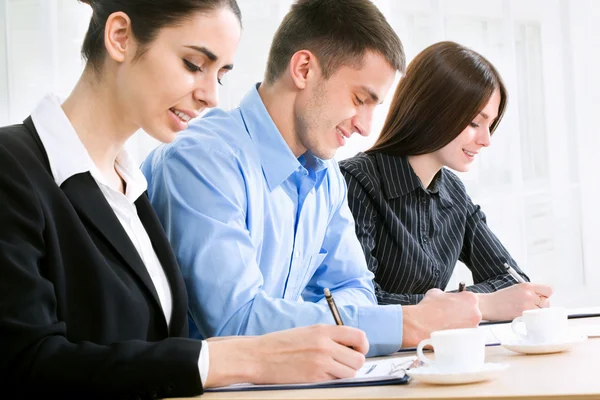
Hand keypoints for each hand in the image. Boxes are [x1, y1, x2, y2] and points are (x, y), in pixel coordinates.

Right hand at [204, 324, 367, 387]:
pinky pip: (335, 382)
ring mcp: (321, 362)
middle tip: (343, 364)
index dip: (362, 346)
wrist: (258, 356)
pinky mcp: (314, 377)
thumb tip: (349, 345)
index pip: (359, 336)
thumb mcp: (306, 331)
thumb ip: (328, 336)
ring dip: (344, 374)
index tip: (357, 351)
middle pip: (358, 359)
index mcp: (323, 330)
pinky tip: (319, 375)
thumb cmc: (280, 344)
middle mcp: (325, 344)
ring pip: (350, 373)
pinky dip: (332, 381)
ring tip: (329, 371)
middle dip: (354, 364)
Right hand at [401, 288, 481, 347]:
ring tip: (446, 325)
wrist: (420, 325)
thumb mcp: (436, 293)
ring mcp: (472, 328)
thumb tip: (444, 297)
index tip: (455, 306)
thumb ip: (446, 294)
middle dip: (462, 315)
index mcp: (470, 299)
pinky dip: (457, 335)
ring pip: (469, 326)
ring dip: (460, 325)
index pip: (469, 299)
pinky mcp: (467, 339)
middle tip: (450, 316)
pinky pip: (464, 336)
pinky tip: (446, 332)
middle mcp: (475, 313)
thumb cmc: (428, 310)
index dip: (460, 302)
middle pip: (471, 313)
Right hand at [478, 283, 552, 320]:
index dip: (545, 295)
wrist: (489, 305)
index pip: (548, 290)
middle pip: (547, 302)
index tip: (540, 297)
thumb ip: (531, 292)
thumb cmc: (501, 298)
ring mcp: (527, 305)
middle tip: (528, 305)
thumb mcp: (517, 288)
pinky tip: (521, 314)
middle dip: (540, 305)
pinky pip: (535, 318)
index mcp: (527, 286)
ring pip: (542, 311)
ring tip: (523, 310)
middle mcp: (529, 294)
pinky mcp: (524, 315)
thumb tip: (543, 298)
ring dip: (535, 312)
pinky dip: (530, 318)